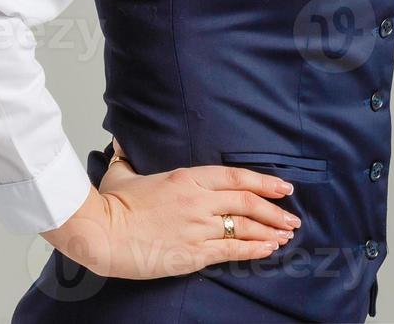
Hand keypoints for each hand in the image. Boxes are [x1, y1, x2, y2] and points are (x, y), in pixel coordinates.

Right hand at [41, 139, 300, 279]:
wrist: (101, 234)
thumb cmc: (111, 205)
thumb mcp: (123, 172)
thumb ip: (129, 156)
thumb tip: (122, 140)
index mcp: (187, 178)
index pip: (236, 177)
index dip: (264, 182)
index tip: (283, 187)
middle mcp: (198, 201)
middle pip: (248, 202)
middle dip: (275, 209)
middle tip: (292, 216)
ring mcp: (197, 228)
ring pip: (244, 227)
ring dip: (269, 231)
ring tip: (286, 234)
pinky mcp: (193, 253)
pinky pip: (231, 250)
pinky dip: (253, 250)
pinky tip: (268, 250)